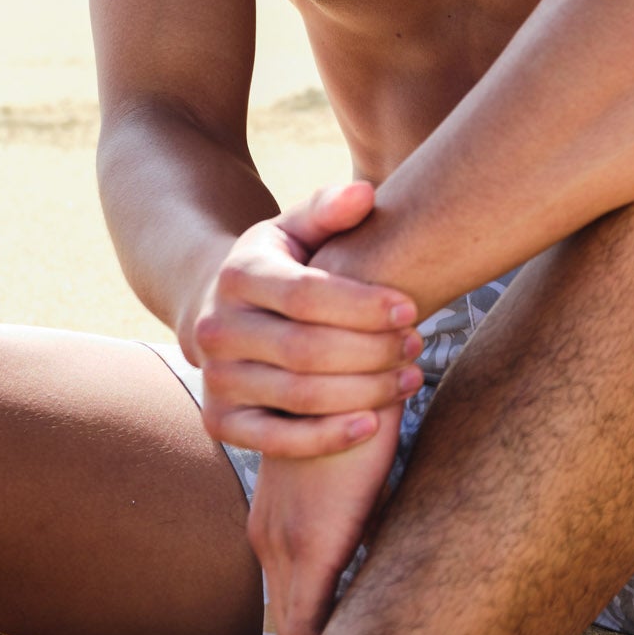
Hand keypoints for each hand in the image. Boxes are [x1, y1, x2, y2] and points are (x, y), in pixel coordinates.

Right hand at [185, 180, 422, 458]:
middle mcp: (216, 329)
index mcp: (237, 275)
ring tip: (411, 377)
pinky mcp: (221, 422)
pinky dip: (328, 438)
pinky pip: (278, 441)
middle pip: (306, 350)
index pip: (305, 294)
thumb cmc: (279, 266)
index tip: (410, 307)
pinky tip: (373, 425)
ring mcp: (215, 380)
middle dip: (372, 350)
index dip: (362, 305)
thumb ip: (329, 208)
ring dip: (365, 392)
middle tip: (417, 344)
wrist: (221, 313)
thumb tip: (365, 193)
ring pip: (300, 397)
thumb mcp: (297, 230)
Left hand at [250, 406, 401, 634]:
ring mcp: (284, 543)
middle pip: (289, 624)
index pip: (290, 604)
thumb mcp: (349, 474)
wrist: (348, 364)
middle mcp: (269, 539)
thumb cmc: (355, 414)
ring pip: (296, 630)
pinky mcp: (314, 542)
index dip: (315, 634)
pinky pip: (309, 623)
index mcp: (275, 526)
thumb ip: (354, 511)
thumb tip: (382, 539)